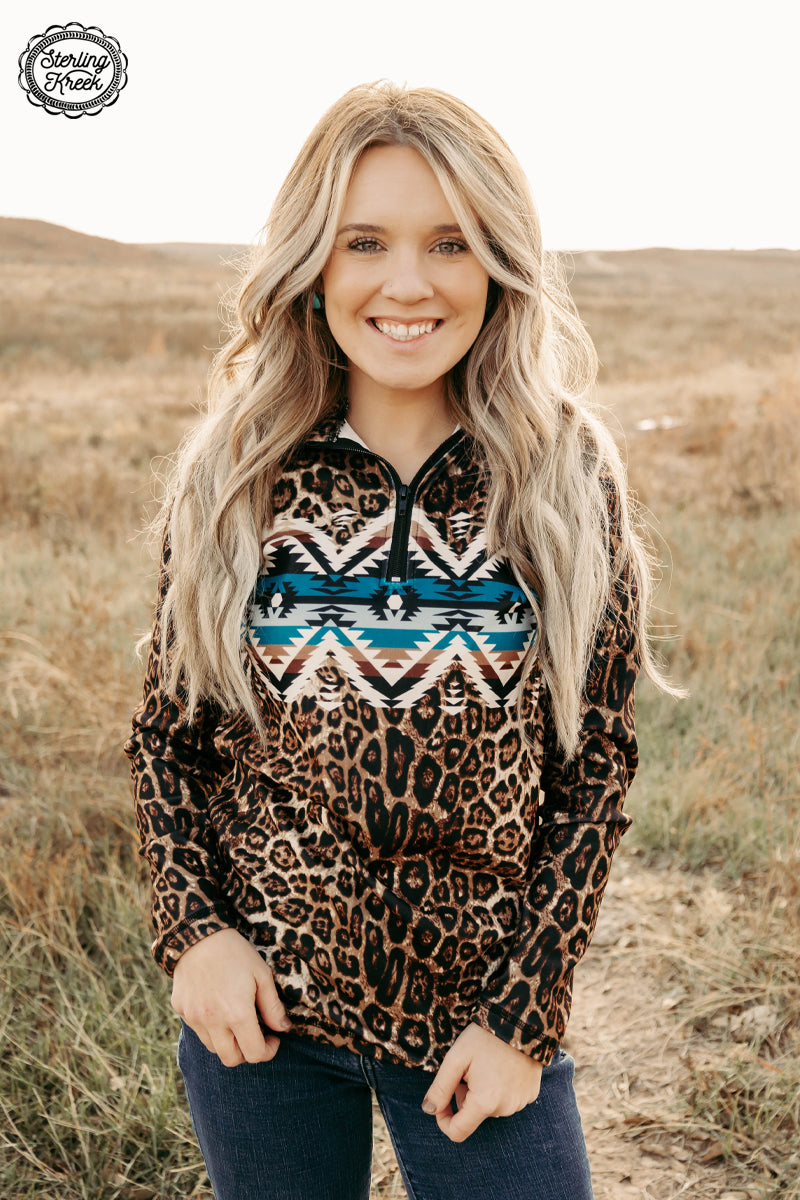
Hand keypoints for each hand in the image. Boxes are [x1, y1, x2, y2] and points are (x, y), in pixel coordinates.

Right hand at [171, 928, 291, 1066]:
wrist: (197, 934)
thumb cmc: (235, 952)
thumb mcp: (261, 975)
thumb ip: (272, 1006)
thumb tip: (283, 1028)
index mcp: (237, 1015)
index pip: (254, 1054)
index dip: (268, 1051)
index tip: (273, 1038)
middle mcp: (213, 1022)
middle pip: (231, 1059)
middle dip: (247, 1052)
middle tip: (256, 1034)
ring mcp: (194, 1018)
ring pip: (213, 1047)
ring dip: (228, 1041)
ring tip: (236, 1019)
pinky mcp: (181, 1009)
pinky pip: (198, 1029)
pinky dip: (210, 1026)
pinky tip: (216, 1005)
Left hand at [421, 1022, 542, 1142]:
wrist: (520, 1020)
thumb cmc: (485, 1037)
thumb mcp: (456, 1058)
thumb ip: (440, 1087)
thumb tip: (428, 1109)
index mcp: (484, 1102)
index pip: (457, 1132)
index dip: (443, 1119)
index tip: (441, 1101)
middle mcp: (505, 1109)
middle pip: (474, 1114)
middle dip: (465, 1096)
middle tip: (468, 1069)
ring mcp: (520, 1102)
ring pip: (491, 1107)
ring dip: (482, 1092)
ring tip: (486, 1064)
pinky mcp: (531, 1094)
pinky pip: (508, 1100)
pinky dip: (500, 1089)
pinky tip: (502, 1066)